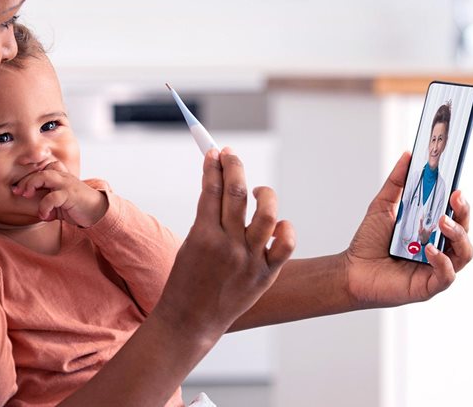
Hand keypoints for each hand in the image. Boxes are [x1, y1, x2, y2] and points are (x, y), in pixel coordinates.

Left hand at [11, 161, 108, 226]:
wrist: (98, 212)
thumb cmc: (78, 207)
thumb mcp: (60, 203)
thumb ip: (49, 202)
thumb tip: (36, 210)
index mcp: (60, 177)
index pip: (42, 169)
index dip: (28, 177)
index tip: (18, 189)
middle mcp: (63, 177)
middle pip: (40, 171)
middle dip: (26, 181)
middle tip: (18, 192)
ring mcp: (67, 184)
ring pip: (45, 176)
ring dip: (32, 185)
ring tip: (26, 196)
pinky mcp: (71, 195)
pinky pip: (53, 197)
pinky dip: (44, 206)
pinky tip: (44, 216)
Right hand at [155, 147, 294, 333]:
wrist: (191, 320)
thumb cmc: (186, 280)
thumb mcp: (189, 245)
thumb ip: (207, 219)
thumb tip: (221, 186)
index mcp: (202, 236)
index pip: (211, 189)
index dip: (213, 166)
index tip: (214, 152)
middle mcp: (228, 246)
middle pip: (236, 193)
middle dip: (234, 166)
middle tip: (231, 155)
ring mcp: (249, 260)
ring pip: (266, 213)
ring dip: (264, 193)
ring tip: (258, 191)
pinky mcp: (266, 274)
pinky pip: (286, 244)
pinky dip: (285, 228)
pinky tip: (276, 224)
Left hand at [344, 152, 472, 307]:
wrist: (350, 271)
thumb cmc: (368, 244)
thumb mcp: (382, 207)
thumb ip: (397, 183)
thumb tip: (408, 156)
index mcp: (431, 231)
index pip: (456, 215)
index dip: (460, 203)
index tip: (456, 189)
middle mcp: (439, 249)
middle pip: (465, 232)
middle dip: (463, 214)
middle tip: (454, 200)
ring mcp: (436, 268)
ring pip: (464, 253)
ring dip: (457, 235)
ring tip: (441, 223)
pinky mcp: (429, 286)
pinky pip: (446, 275)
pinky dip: (442, 261)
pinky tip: (430, 250)